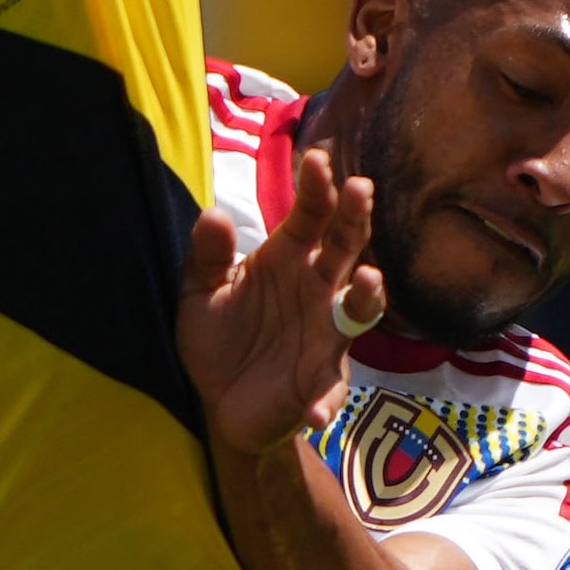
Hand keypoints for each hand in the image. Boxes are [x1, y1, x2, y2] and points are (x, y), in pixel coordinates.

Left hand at [176, 157, 380, 464]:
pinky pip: (331, 389)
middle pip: (345, 247)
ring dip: (367, 295)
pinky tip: (315, 410)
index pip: (311, 215)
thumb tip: (214, 214)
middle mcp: (317, 289)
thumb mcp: (201, 293)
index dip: (317, 188)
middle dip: (355, 218)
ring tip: (368, 280)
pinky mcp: (321, 384)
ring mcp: (326, 335)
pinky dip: (326, 400)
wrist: (220, 402)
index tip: (317, 159)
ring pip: (359, 309)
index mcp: (289, 259)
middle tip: (360, 189)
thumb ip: (207, 257)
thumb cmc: (220, 338)